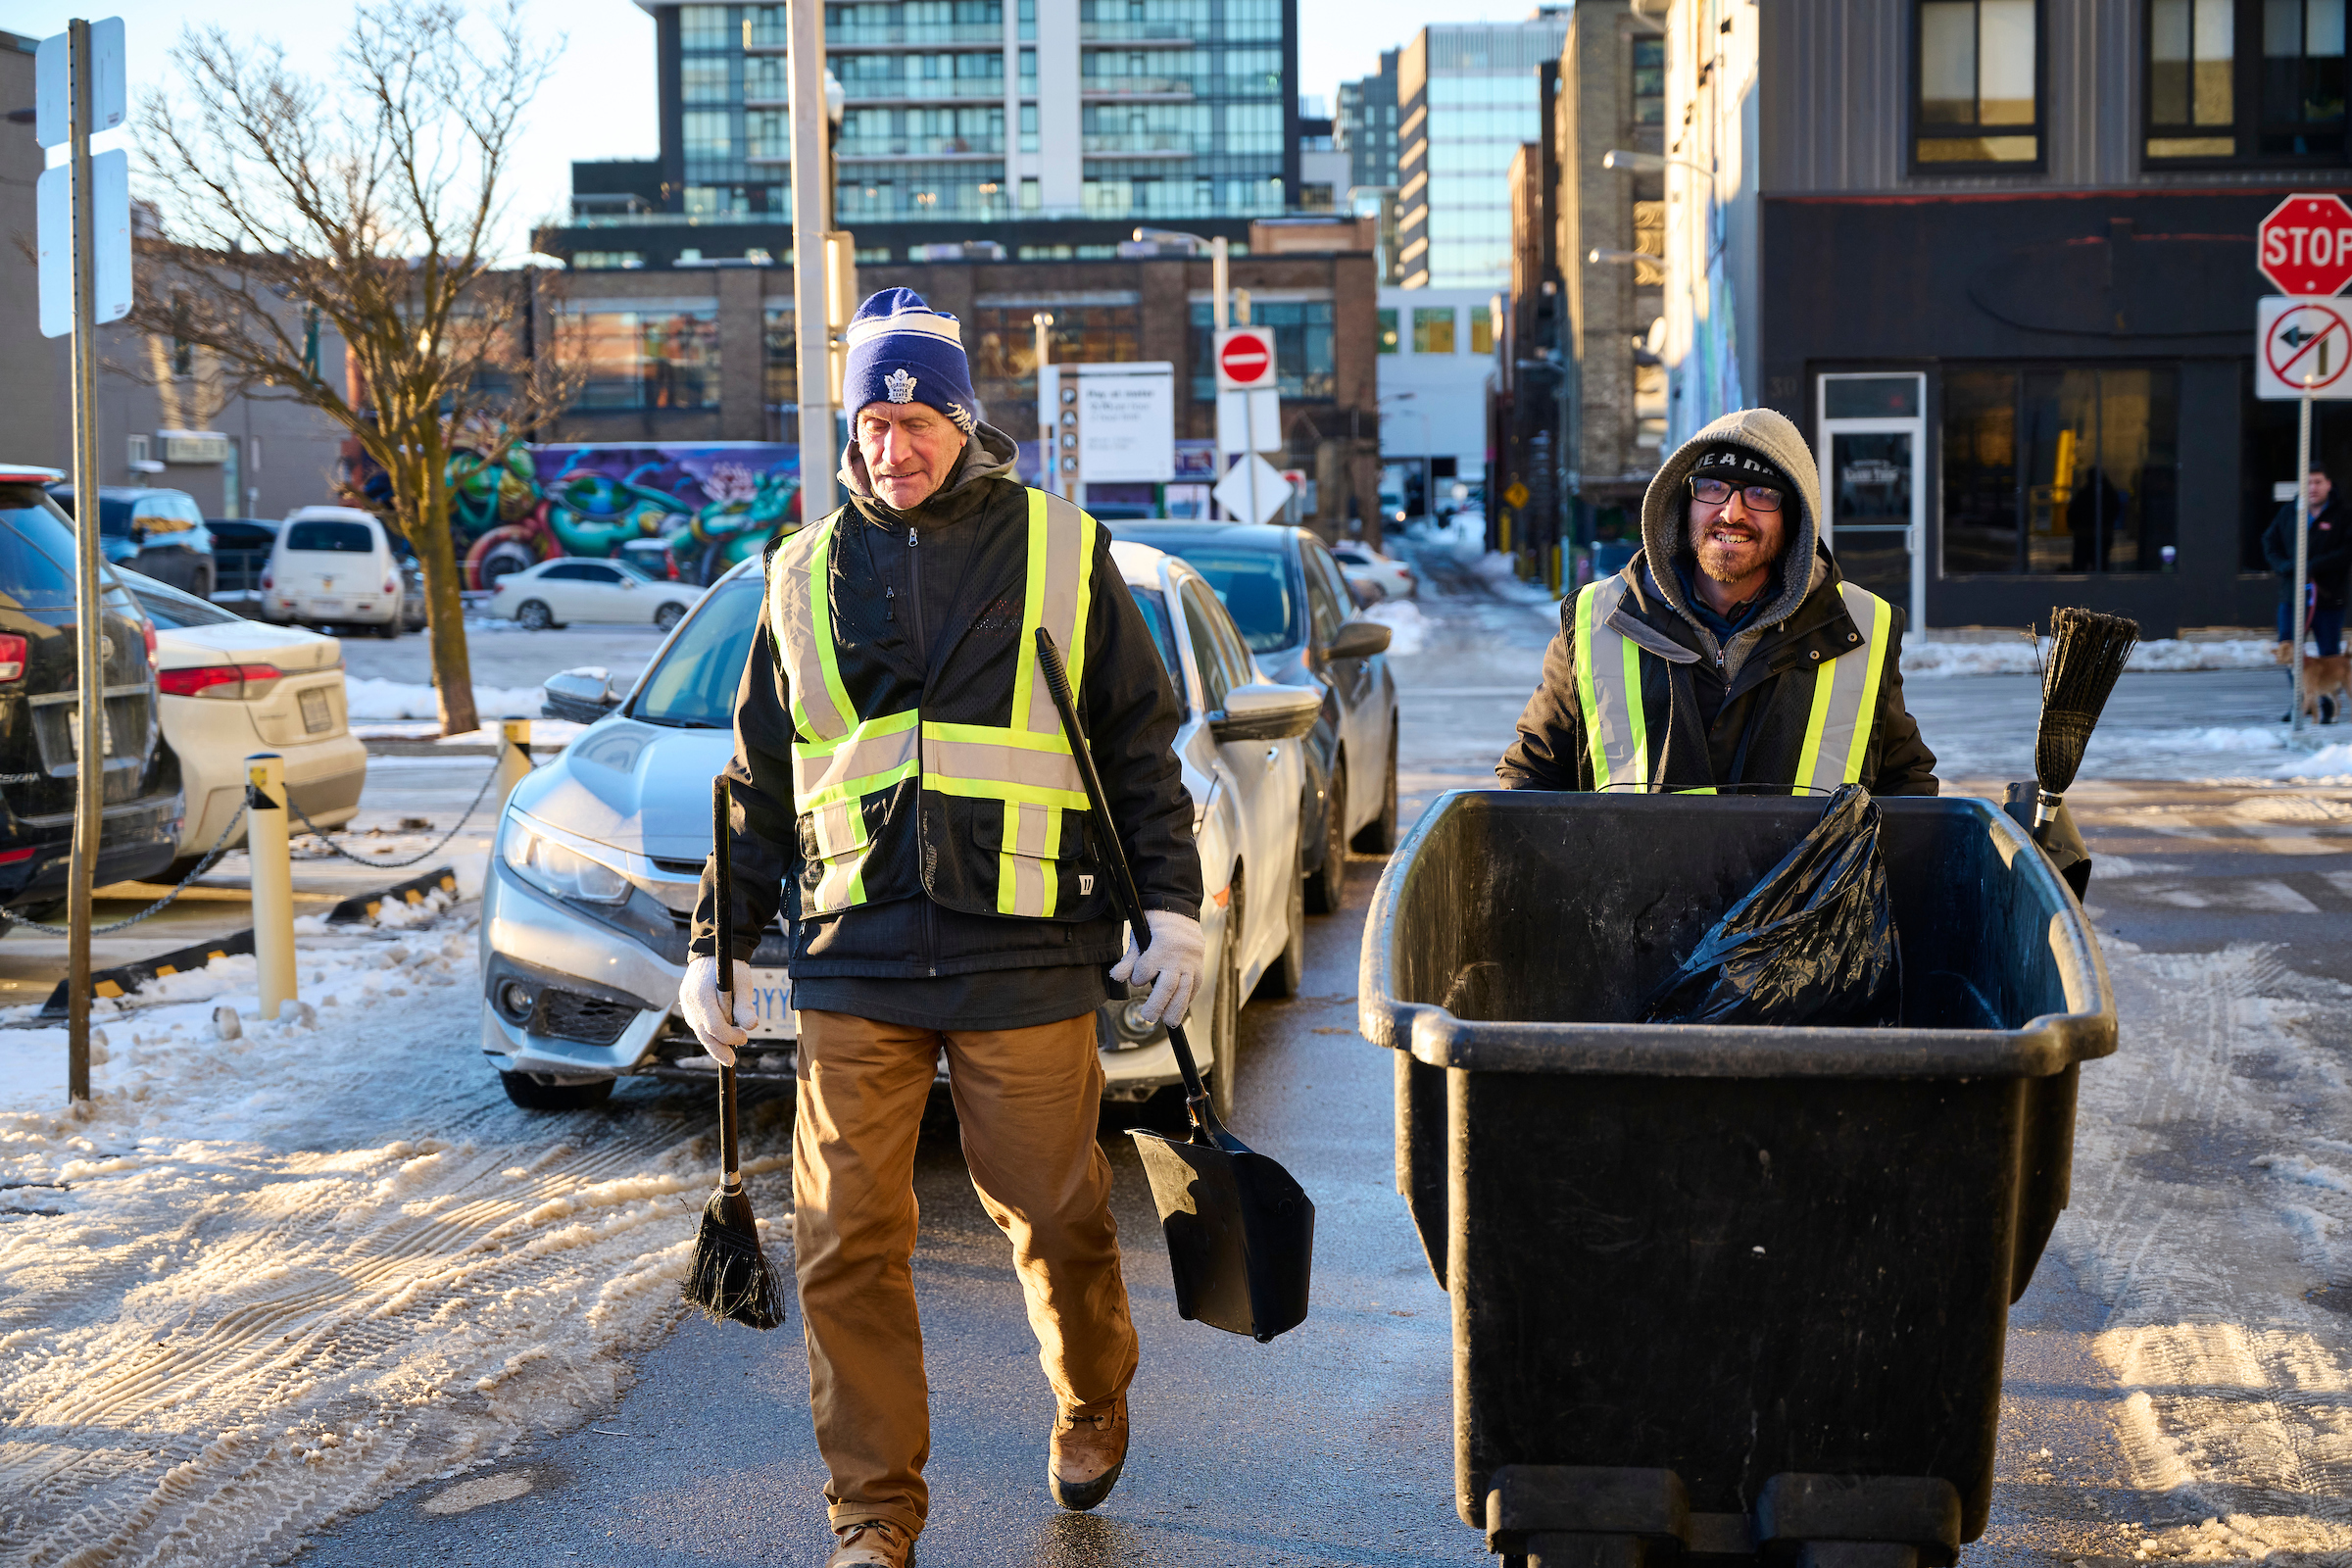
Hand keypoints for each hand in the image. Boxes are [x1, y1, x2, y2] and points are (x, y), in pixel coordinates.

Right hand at [679, 953, 752, 1065]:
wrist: (712, 951)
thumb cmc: (731, 967)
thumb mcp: (742, 983)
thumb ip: (744, 1005)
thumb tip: (752, 1026)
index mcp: (702, 996)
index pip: (715, 1026)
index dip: (730, 1037)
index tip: (745, 1037)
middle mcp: (689, 1002)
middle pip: (704, 1033)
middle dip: (718, 1049)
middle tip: (731, 1061)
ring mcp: (685, 1004)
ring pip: (699, 1031)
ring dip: (713, 1043)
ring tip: (726, 1055)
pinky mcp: (686, 1005)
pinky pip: (696, 1024)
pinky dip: (707, 1032)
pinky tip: (718, 1039)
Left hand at [1108, 910, 1206, 1026]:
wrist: (1180, 913)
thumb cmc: (1156, 926)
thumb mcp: (1138, 938)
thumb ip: (1128, 960)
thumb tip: (1117, 978)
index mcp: (1161, 945)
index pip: (1146, 970)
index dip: (1138, 978)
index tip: (1136, 979)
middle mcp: (1178, 956)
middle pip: (1168, 985)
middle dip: (1157, 1004)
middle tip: (1148, 1017)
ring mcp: (1191, 962)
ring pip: (1184, 989)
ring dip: (1176, 1008)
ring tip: (1168, 1022)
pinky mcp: (1200, 967)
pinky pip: (1195, 987)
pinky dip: (1187, 1000)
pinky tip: (1180, 1009)